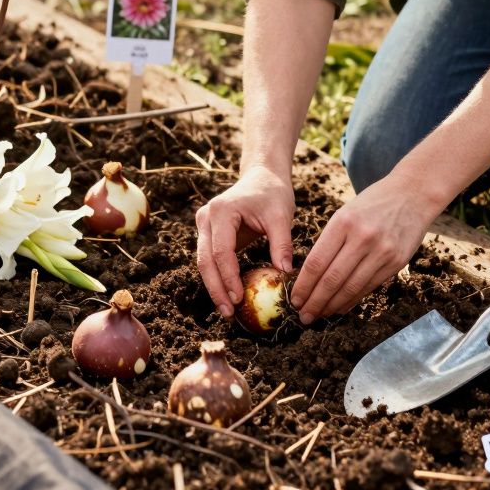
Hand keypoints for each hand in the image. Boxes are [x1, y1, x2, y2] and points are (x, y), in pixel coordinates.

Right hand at [195, 166, 295, 317]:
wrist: (262, 177)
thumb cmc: (273, 194)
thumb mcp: (281, 216)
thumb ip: (282, 244)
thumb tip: (285, 274)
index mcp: (221, 211)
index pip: (220, 251)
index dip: (228, 277)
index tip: (239, 299)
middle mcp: (206, 218)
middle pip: (205, 261)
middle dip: (216, 289)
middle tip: (229, 313)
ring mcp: (203, 225)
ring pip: (204, 263)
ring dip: (215, 287)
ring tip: (228, 310)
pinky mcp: (208, 233)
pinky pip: (210, 259)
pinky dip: (219, 278)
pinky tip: (230, 296)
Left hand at [290, 173, 439, 323]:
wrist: (412, 194)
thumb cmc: (372, 204)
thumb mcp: (345, 213)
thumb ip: (330, 241)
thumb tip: (310, 276)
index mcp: (343, 222)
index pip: (317, 262)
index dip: (303, 285)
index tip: (294, 299)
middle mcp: (362, 238)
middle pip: (332, 279)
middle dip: (315, 302)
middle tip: (303, 316)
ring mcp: (382, 251)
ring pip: (351, 288)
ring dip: (332, 306)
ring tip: (319, 315)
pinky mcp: (396, 262)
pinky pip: (369, 287)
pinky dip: (352, 300)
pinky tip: (340, 307)